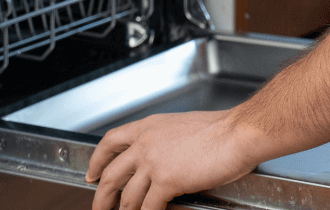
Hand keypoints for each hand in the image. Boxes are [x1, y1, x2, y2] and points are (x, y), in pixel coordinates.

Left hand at [85, 110, 262, 209]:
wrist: (237, 133)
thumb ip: (166, 141)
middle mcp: (146, 143)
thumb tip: (162, 159)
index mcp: (149, 127)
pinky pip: (148, 207)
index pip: (111, 141)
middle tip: (100, 207)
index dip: (97, 160)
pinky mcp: (166, 181)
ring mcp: (154, 163)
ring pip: (127, 196)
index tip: (92, 173)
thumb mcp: (183, 127)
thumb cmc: (222, 129)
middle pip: (111, 174)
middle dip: (101, 196)